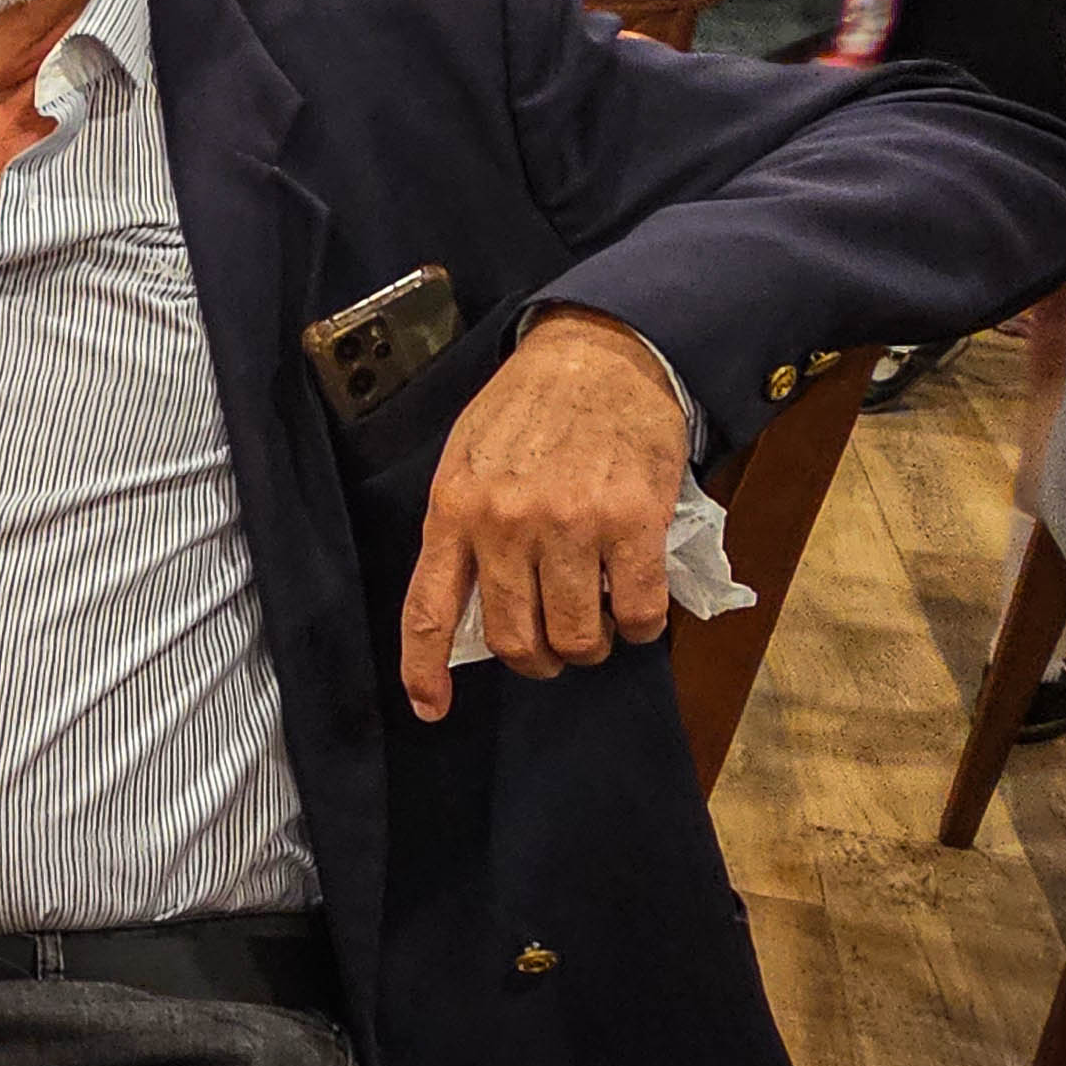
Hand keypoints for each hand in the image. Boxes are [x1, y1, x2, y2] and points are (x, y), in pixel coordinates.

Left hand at [397, 310, 686, 719]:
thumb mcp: (467, 459)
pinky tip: (637, 612)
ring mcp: (571, 526)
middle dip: (536, 661)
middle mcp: (506, 524)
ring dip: (589, 648)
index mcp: (454, 509)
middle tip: (552, 649)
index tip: (429, 709)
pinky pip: (638, 612)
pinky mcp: (633, 523)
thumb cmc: (526, 409)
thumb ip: (462, 527)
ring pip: (577, 637)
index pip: (428, 609)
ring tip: (597, 627)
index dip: (425, 670)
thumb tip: (469, 605)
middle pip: (514, 639)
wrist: (600, 356)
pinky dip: (640, 628)